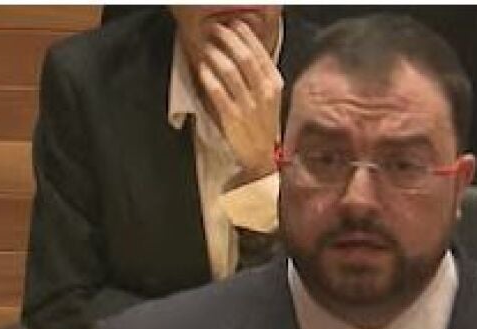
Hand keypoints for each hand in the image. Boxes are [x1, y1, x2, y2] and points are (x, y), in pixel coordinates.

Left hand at [195, 19, 282, 183]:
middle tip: (215, 30)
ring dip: (215, 55)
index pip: (259, 52)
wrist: (261, 156)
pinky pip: (218, 93)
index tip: (232, 24)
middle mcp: (264, 92)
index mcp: (274, 83)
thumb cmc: (262, 124)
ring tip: (205, 46)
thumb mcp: (269, 96)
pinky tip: (202, 69)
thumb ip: (258, 74)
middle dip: (227, 40)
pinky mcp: (232, 118)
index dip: (244, 35)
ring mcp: (248, 105)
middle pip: (244, 58)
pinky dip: (209, 78)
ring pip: (230, 72)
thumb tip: (242, 49)